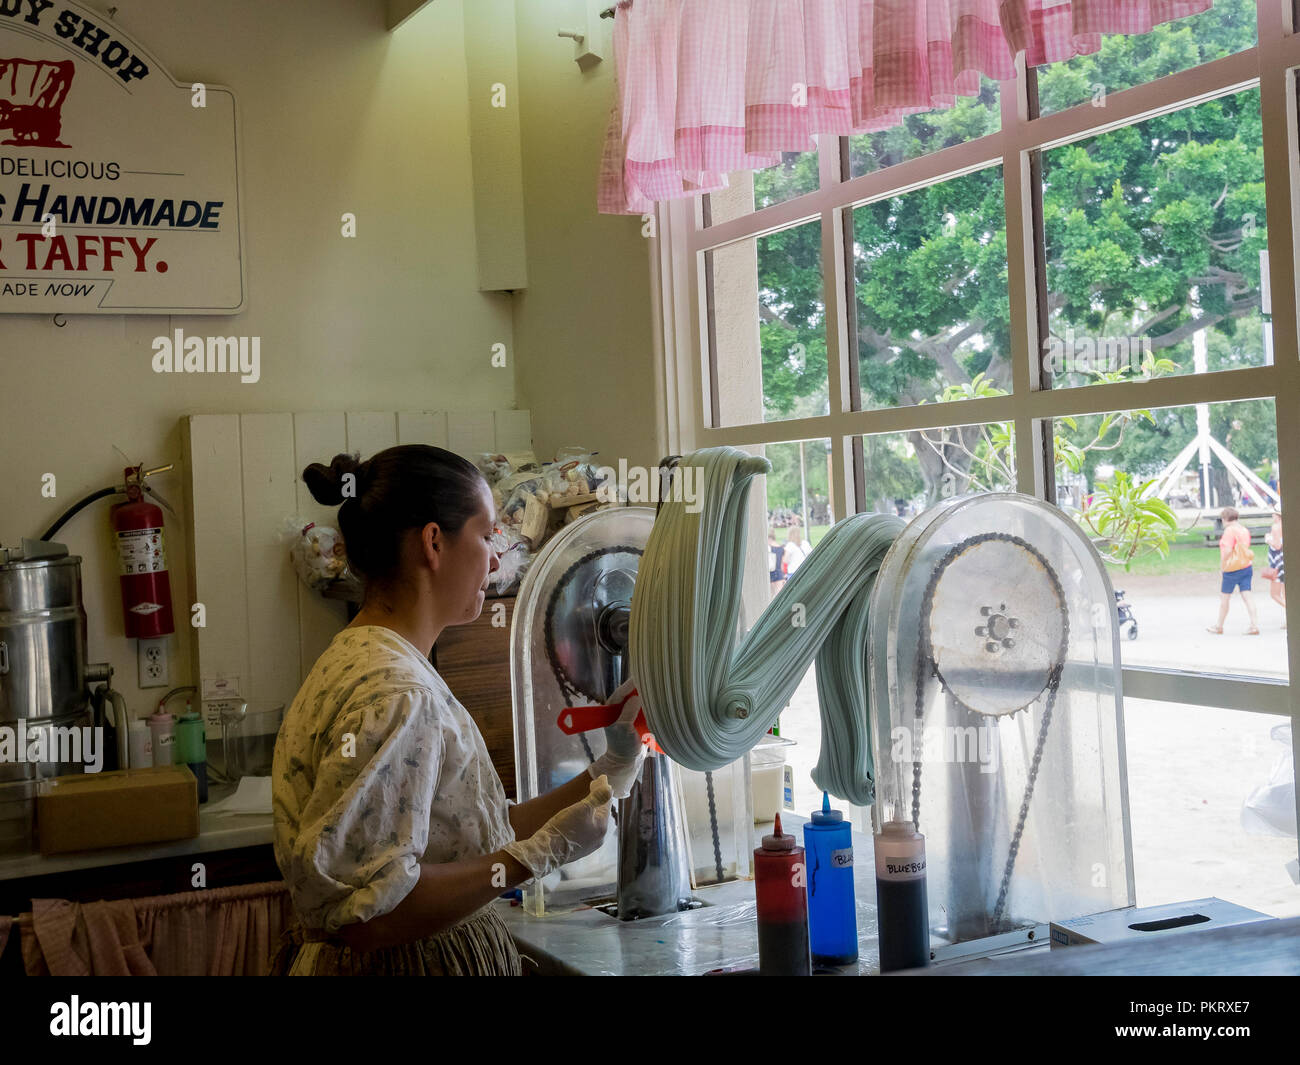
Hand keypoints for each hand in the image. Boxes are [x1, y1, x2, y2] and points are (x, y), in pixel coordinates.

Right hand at [503, 776, 612, 880]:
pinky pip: (586, 830)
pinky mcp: (578, 850)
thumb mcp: (582, 808)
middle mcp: (599, 839)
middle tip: (594, 786)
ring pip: (593, 823)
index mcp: (602, 828)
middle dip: (598, 800)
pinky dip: (585, 820)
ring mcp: (589, 846)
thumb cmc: (565, 828)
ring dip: (591, 810)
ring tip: (586, 800)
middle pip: (601, 814)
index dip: (603, 790)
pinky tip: (578, 817)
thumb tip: (609, 787)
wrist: (546, 851)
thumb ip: (597, 797)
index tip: (601, 778)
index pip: (606, 804)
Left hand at [588, 679, 648, 797]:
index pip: (622, 691)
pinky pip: (644, 708)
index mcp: (612, 708)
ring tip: (658, 687)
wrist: (626, 761)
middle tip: (654, 679)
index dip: (632, 684)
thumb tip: (637, 697)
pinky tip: (658, 701)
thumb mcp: (623, 728)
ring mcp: (629, 714)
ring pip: (638, 700)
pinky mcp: (637, 720)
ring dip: (646, 696)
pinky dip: (650, 705)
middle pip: (631, 693)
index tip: (643, 676)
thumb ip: (629, 711)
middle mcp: (620, 708)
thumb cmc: (622, 745)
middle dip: (641, 688)